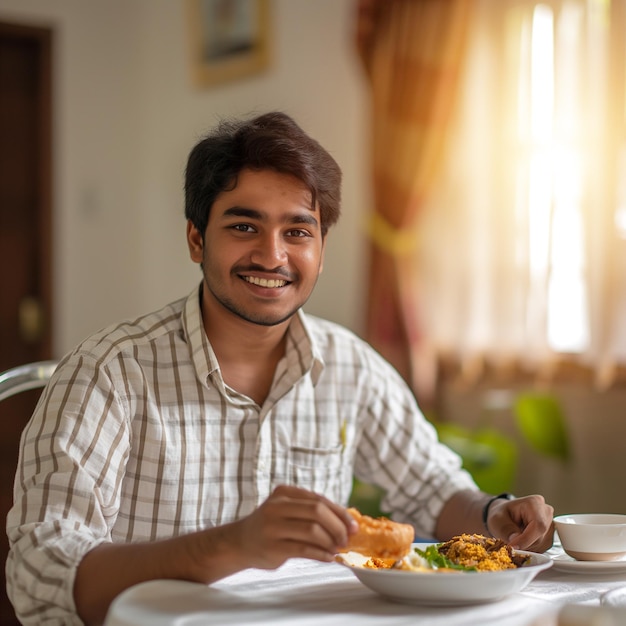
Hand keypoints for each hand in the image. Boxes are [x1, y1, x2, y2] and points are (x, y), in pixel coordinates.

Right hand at [229, 485, 357, 569]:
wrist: (240, 542)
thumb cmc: (272, 526)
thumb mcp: (287, 510)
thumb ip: (310, 512)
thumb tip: (347, 523)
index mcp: (285, 492)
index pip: (319, 499)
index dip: (340, 513)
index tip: (354, 526)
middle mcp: (277, 506)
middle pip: (317, 511)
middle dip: (338, 526)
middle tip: (347, 539)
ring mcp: (273, 526)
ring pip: (312, 530)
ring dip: (330, 542)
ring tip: (337, 549)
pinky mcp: (273, 547)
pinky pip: (304, 550)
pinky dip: (321, 554)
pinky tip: (328, 558)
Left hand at [487, 494, 553, 552]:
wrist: (505, 516)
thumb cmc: (502, 515)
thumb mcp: (497, 519)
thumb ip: (506, 529)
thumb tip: (516, 540)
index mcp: (535, 503)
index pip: (538, 525)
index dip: (526, 539)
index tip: (513, 546)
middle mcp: (546, 512)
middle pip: (540, 537)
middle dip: (524, 544)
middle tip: (510, 541)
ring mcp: (550, 524)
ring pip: (542, 545)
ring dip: (526, 547)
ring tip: (515, 537)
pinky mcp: (550, 536)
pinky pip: (542, 549)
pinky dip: (530, 549)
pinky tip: (522, 540)